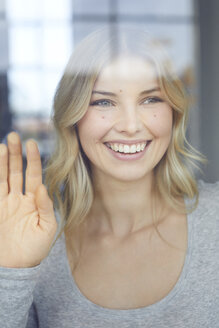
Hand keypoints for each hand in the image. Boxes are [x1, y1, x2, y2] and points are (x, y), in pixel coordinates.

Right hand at [0, 132, 56, 267]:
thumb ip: (46, 206)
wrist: (15, 268)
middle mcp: (19, 199)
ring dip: (2, 162)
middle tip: (15, 136)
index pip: (34, 176)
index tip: (32, 143)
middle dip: (16, 154)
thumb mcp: (47, 228)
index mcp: (34, 202)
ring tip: (2, 145)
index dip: (33, 160)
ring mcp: (5, 203)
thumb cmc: (34, 250)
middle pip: (17, 172)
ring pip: (3, 177)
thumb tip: (42, 186)